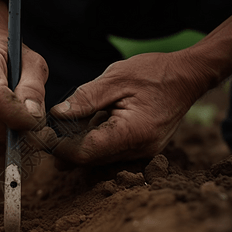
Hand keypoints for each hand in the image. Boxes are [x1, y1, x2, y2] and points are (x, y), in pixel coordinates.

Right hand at [0, 39, 47, 154]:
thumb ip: (34, 87)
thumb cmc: (17, 58)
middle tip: (41, 132)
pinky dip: (3, 144)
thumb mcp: (33, 63)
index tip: (36, 122)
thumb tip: (33, 116)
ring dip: (11, 141)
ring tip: (31, 131)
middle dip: (17, 133)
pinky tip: (16, 132)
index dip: (14, 115)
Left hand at [48, 50, 214, 164]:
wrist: (188, 77)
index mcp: (133, 133)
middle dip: (66, 147)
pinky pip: (110, 151)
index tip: (43, 135)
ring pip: (99, 157)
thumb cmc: (155, 73)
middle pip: (91, 158)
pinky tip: (88, 124)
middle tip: (48, 131)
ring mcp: (142, 153)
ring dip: (80, 143)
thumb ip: (85, 99)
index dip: (61, 147)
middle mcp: (139, 150)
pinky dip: (95, 140)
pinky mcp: (141, 150)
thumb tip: (57, 115)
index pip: (87, 152)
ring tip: (67, 124)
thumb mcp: (116, 79)